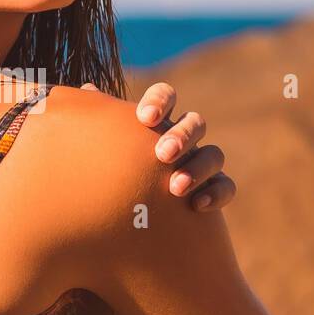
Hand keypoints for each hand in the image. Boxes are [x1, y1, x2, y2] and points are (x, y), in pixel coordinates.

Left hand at [80, 80, 234, 211]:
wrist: (126, 222)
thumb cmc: (108, 178)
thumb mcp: (98, 150)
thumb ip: (96, 123)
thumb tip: (87, 92)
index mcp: (155, 122)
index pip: (164, 96)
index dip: (159, 101)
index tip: (144, 118)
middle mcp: (181, 138)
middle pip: (195, 123)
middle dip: (181, 136)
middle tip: (163, 154)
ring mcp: (200, 163)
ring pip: (214, 154)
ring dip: (197, 167)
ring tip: (175, 188)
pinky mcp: (212, 190)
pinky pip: (226, 186)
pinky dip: (216, 193)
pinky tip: (196, 205)